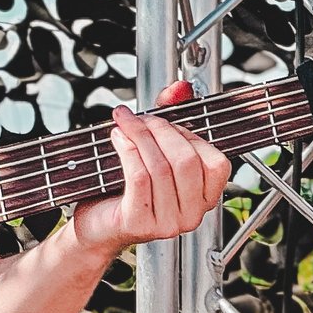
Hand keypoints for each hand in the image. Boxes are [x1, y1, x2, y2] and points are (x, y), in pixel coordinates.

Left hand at [70, 80, 231, 255]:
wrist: (96, 225)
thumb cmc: (127, 189)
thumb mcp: (154, 150)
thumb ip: (171, 117)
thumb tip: (180, 88)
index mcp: (204, 198)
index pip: (217, 163)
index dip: (191, 136)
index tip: (167, 122)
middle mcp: (191, 215)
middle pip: (186, 161)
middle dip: (161, 131)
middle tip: (139, 119)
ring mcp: (167, 223)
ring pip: (161, 167)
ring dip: (139, 136)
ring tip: (123, 125)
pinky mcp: (139, 223)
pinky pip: (139, 178)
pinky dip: (128, 151)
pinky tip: (118, 139)